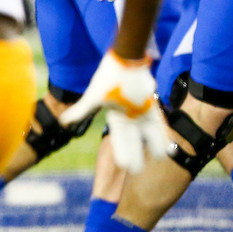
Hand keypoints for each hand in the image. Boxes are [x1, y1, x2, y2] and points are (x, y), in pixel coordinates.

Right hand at [60, 50, 167, 172]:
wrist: (125, 61)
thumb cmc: (108, 78)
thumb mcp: (93, 97)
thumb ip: (80, 111)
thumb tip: (63, 121)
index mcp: (114, 114)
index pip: (118, 137)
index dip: (121, 151)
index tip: (123, 165)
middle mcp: (127, 114)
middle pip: (133, 138)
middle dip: (135, 153)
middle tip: (137, 170)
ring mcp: (140, 109)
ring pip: (147, 132)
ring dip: (153, 144)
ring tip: (160, 158)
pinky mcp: (151, 103)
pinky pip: (158, 122)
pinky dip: (163, 133)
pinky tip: (170, 143)